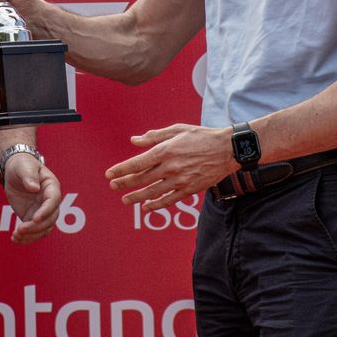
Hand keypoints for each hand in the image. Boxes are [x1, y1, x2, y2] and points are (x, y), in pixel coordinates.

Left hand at [3, 154, 61, 243]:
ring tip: (16, 236)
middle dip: (36, 227)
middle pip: (50, 219)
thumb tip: (33, 188)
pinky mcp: (32, 218)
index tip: (35, 218)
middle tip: (20, 230)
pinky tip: (15, 239)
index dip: (46, 211)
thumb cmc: (22, 165)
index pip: (53, 201)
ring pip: (43, 229)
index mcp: (52, 187)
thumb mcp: (24, 167)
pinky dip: (26, 238)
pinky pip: (33, 231)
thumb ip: (29, 177)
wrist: (15, 171)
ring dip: (31, 235)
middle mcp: (50, 202)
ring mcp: (42, 211)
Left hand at [105, 123, 233, 210]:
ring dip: (137, 197)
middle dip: (125, 183)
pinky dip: (157, 204)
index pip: (137, 163)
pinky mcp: (190, 189)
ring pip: (153, 192)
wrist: (227, 149)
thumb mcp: (177, 129)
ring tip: (125, 200)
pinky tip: (147, 207)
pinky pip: (169, 200)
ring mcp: (180, 180)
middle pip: (142, 179)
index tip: (110, 174)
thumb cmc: (201, 136)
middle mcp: (170, 167)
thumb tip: (135, 140)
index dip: (121, 170)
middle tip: (113, 186)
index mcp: (165, 150)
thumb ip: (154, 136)